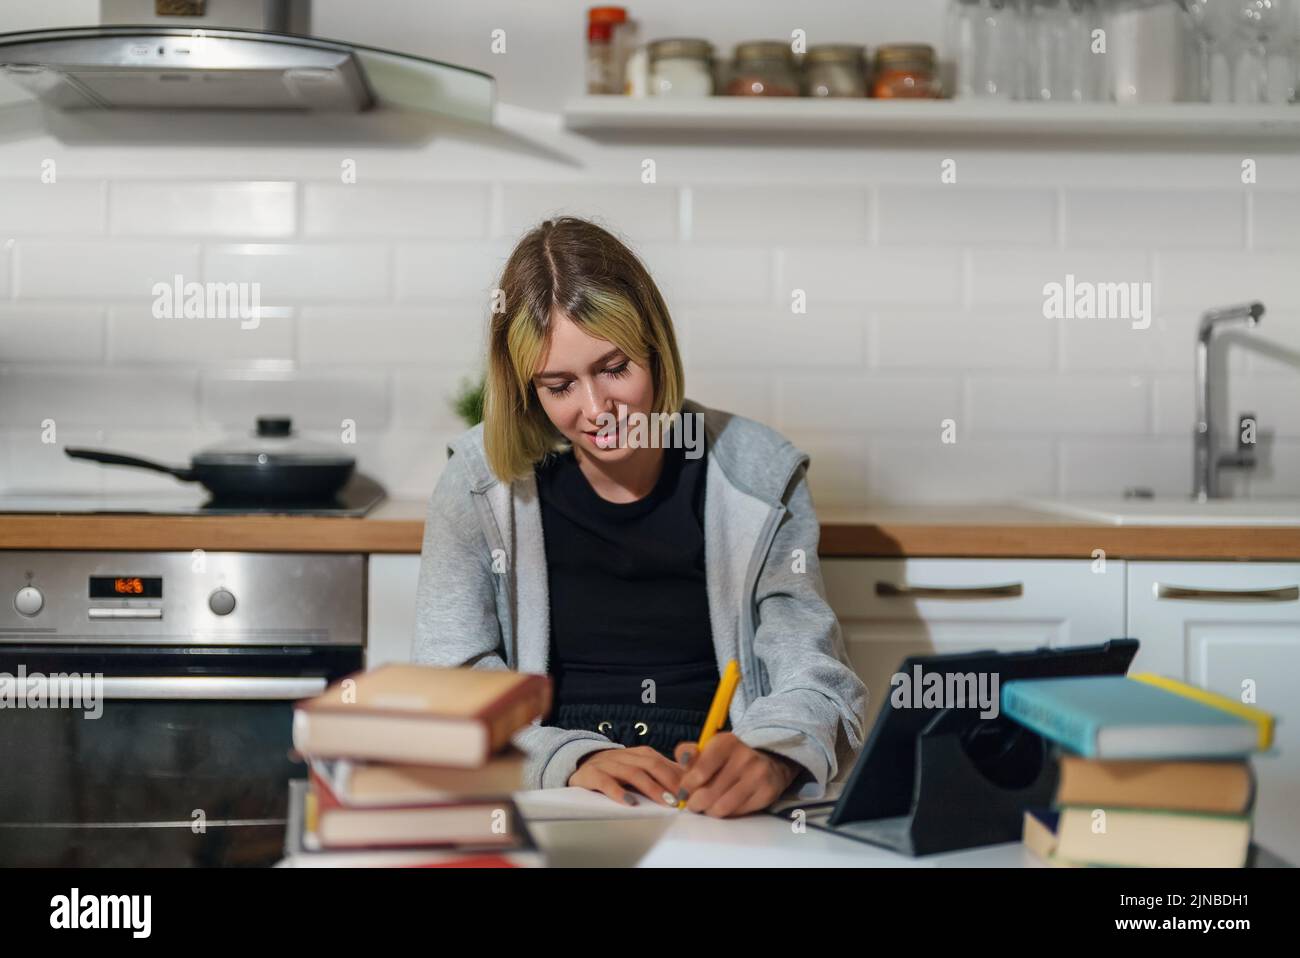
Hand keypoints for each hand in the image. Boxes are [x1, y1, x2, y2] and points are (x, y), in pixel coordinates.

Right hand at [567, 746, 684, 806]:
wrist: (580, 765)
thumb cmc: (617, 772)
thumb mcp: (640, 769)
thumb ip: (662, 774)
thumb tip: (690, 785)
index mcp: (641, 754)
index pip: (663, 761)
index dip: (679, 775)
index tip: (692, 791)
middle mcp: (626, 755)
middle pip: (651, 764)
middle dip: (669, 781)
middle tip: (682, 799)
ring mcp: (608, 763)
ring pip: (632, 772)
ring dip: (651, 788)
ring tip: (665, 802)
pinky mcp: (591, 774)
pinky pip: (605, 782)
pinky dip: (618, 792)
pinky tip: (630, 803)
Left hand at [672, 732, 801, 817]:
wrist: (767, 762)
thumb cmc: (728, 759)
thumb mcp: (708, 749)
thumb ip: (688, 754)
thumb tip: (680, 762)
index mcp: (726, 742)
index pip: (699, 771)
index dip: (687, 786)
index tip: (684, 791)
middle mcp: (744, 757)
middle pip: (708, 794)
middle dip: (695, 803)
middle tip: (694, 803)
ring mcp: (758, 775)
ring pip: (721, 807)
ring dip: (710, 810)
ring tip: (709, 805)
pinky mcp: (766, 792)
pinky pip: (737, 813)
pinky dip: (727, 813)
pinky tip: (727, 804)